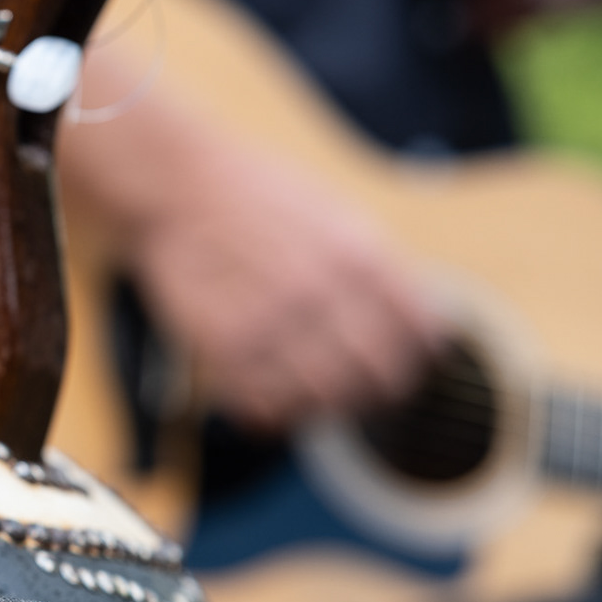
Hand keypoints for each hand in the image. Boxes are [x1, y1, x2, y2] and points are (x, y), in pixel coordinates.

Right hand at [122, 146, 448, 432]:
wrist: (182, 188)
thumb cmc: (257, 199)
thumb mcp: (337, 217)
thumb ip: (378, 270)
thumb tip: (420, 324)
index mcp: (360, 257)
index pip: (418, 336)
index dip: (417, 363)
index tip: (404, 374)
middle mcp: (322, 291)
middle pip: (376, 376)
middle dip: (374, 395)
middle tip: (360, 398)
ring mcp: (272, 320)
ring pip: (322, 398)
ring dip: (322, 407)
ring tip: (311, 401)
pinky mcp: (223, 343)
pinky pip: (262, 402)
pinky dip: (271, 412)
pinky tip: (269, 403)